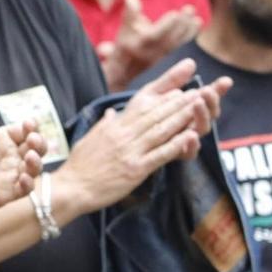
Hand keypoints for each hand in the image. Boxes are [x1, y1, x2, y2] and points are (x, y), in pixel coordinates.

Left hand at [0, 114, 48, 221]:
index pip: (26, 130)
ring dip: (37, 162)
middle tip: (33, 138)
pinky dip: (29, 184)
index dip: (31, 126)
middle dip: (39, 142)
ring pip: (34, 168)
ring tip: (30, 156)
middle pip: (36, 148)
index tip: (28, 122)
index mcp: (6, 139)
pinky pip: (24, 190)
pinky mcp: (7, 193)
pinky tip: (24, 178)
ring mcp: (12, 175)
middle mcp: (12, 157)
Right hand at [53, 59, 227, 221]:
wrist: (71, 188)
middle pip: (156, 113)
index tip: (181, 84)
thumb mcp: (90, 138)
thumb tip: (112, 112)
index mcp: (114, 125)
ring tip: (200, 106)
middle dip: (179, 101)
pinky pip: (160, 154)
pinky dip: (176, 144)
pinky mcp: (135, 169)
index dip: (164, 91)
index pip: (142, 102)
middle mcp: (124, 134)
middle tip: (199, 91)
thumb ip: (104, 124)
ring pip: (161, 130)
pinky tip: (191, 136)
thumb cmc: (79, 165)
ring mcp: (130, 151)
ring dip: (182, 117)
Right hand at [98, 0, 202, 88]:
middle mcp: (153, 50)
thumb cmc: (125, 44)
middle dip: (180, 23)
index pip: (154, 34)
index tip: (175, 13)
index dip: (165, 25)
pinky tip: (197, 24)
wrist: (125, 69)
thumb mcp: (124, 28)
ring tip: (197, 19)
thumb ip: (130, 12)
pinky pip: (181, 44)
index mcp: (141, 43)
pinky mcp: (169, 55)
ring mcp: (162, 54)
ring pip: (178, 42)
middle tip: (190, 9)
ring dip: (188, 29)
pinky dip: (189, 34)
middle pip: (169, 37)